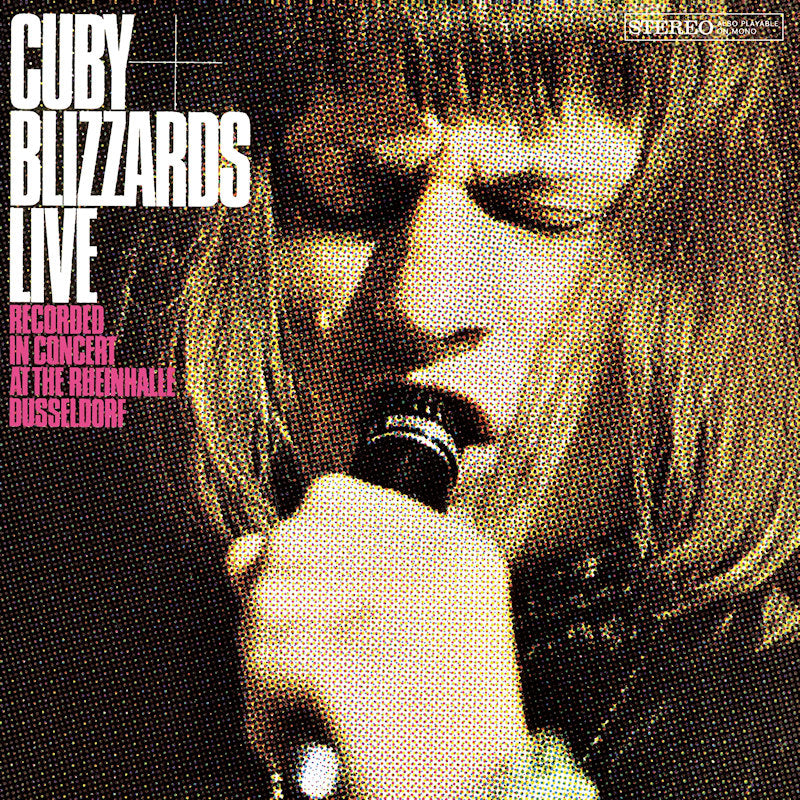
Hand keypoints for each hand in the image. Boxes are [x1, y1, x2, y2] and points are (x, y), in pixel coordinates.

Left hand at [227, 474, 529, 799]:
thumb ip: (339, 565)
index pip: (331, 497)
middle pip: (287, 543)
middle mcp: (424, 555)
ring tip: (323, 704)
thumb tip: (245, 552)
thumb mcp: (417, 615)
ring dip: (270, 662)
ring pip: (265, 600)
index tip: (328, 605)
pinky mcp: (347, 656)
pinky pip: (264, 663)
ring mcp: (388, 600)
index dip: (308, 552)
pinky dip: (270, 709)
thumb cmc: (439, 724)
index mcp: (450, 542)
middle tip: (320, 665)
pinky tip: (318, 732)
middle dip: (279, 608)